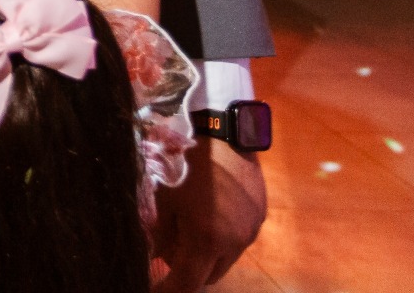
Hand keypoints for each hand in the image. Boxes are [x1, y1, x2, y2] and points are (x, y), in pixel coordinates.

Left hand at [151, 139, 266, 291]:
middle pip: (208, 276)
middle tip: (169, 254)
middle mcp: (233, 242)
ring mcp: (250, 232)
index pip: (187, 284)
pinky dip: (222, 239)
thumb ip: (160, 234)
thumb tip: (158, 256)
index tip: (154, 288)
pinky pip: (238, 240)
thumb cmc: (185, 164)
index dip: (168, 290)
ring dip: (206, 255)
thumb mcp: (163, 199)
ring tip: (189, 229)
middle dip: (188, 271)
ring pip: (225, 260)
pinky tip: (209, 214)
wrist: (223, 134)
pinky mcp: (259, 218)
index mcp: (207, 240)